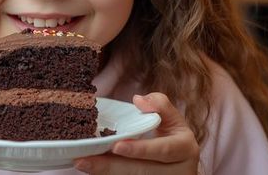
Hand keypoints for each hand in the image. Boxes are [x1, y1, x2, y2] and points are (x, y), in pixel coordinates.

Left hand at [74, 92, 198, 173]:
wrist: (179, 161)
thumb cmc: (172, 135)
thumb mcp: (172, 118)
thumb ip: (160, 105)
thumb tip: (139, 100)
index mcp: (185, 148)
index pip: (162, 150)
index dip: (139, 149)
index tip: (116, 146)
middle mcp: (179, 170)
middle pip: (141, 171)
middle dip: (111, 166)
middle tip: (84, 160)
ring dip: (105, 172)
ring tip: (82, 163)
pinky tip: (92, 168)